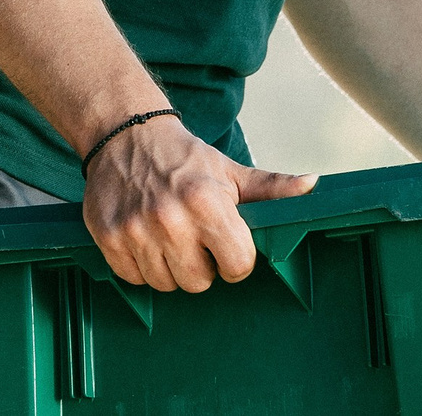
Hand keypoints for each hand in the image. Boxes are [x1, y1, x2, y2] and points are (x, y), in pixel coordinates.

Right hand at [83, 114, 314, 290]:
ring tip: (172, 239)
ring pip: (165, 284)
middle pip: (199, 282)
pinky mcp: (108, 239)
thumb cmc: (186, 158)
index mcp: (208, 203)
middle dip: (203, 267)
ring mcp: (135, 231)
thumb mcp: (231, 171)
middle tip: (198, 242)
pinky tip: (148, 241)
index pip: (237, 265)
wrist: (127, 136)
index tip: (229, 248)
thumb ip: (273, 186)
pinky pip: (133, 279)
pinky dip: (142, 267)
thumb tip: (313, 186)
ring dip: (172, 269)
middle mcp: (170, 220)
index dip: (236, 260)